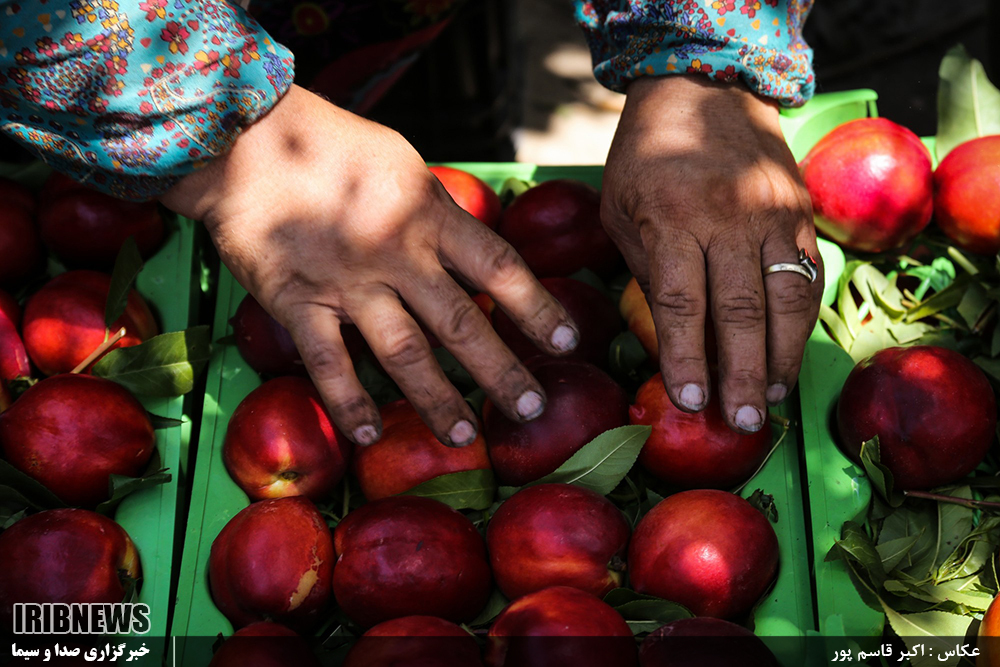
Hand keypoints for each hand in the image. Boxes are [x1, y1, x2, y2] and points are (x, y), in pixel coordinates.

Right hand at [162, 86, 578, 446]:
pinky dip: (349, 401)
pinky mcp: (297, 301)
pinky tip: (368, 434)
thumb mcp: (402, 164)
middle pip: (461, 323)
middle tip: (530, 409)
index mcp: (428, 214)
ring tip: (464, 437)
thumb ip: (437, 211)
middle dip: (500, 371)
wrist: (244, 139)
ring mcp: (347, 282)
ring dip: (437, 399)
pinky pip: (328, 362)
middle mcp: (397, 254)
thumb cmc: (331, 145)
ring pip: (403, 353)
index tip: (568, 341)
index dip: (537, 307)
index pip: (498, 266)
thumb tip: (472, 250)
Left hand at [602, 76, 822, 432]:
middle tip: (744, 426)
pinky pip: (808, 279)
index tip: (691, 403)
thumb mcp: (621, 209)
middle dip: (741, 375)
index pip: (681, 304)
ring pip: (787, 301)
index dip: (687, 358)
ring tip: (771, 400)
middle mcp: (730, 219)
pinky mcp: (801, 215)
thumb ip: (646, 271)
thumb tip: (672, 339)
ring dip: (781, 358)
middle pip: (741, 313)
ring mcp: (773, 216)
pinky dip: (802, 324)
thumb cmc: (647, 157)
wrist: (707, 88)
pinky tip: (789, 357)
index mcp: (672, 218)